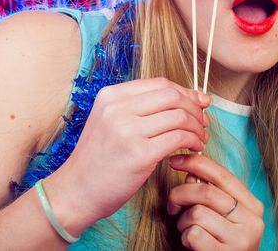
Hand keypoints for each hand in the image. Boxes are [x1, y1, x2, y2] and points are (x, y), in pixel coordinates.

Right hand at [46, 78, 210, 228]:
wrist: (74, 192)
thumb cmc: (99, 159)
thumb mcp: (111, 122)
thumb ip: (142, 108)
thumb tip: (190, 97)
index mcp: (111, 96)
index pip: (161, 84)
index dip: (186, 93)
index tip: (199, 104)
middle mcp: (118, 109)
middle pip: (173, 96)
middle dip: (194, 108)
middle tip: (203, 123)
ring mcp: (128, 131)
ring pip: (180, 116)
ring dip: (197, 127)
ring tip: (200, 139)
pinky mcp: (139, 154)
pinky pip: (178, 138)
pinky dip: (193, 141)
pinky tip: (194, 149)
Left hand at [168, 153, 264, 249]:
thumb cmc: (221, 244)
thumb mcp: (222, 217)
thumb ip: (211, 194)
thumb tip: (191, 172)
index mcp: (253, 206)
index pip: (223, 175)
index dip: (196, 163)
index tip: (175, 160)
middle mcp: (253, 221)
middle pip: (206, 192)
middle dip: (180, 194)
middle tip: (172, 206)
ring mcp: (241, 240)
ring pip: (197, 213)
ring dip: (183, 221)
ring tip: (187, 231)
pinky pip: (194, 234)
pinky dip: (185, 237)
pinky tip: (191, 244)